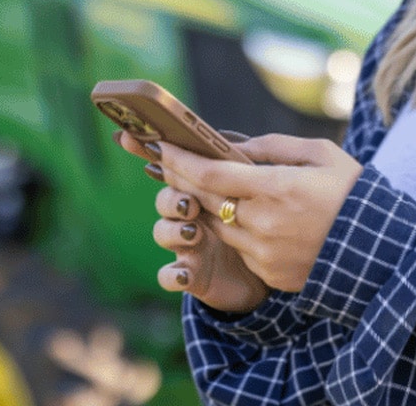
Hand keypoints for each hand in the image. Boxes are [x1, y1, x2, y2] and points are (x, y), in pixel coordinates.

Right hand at [116, 132, 268, 312]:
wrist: (284, 274)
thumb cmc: (277, 222)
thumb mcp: (269, 188)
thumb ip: (250, 162)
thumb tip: (228, 139)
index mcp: (208, 189)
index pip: (177, 166)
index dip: (154, 153)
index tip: (131, 138)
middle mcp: (193, 215)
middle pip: (166, 198)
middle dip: (172, 197)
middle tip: (190, 203)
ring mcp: (189, 245)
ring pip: (162, 232)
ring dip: (171, 230)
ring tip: (193, 233)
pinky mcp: (194, 276)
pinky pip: (169, 275)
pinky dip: (172, 274)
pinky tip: (185, 274)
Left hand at [148, 133, 363, 293]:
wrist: (383, 250)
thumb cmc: (353, 193)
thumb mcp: (320, 155)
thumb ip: (272, 146)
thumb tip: (232, 142)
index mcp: (277, 188)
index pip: (210, 174)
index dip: (180, 160)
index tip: (160, 146)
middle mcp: (264, 223)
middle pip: (204, 200)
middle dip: (181, 179)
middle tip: (164, 162)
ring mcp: (265, 253)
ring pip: (217, 226)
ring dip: (206, 206)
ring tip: (197, 186)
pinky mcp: (270, 275)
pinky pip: (239, 248)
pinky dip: (235, 230)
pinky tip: (239, 216)